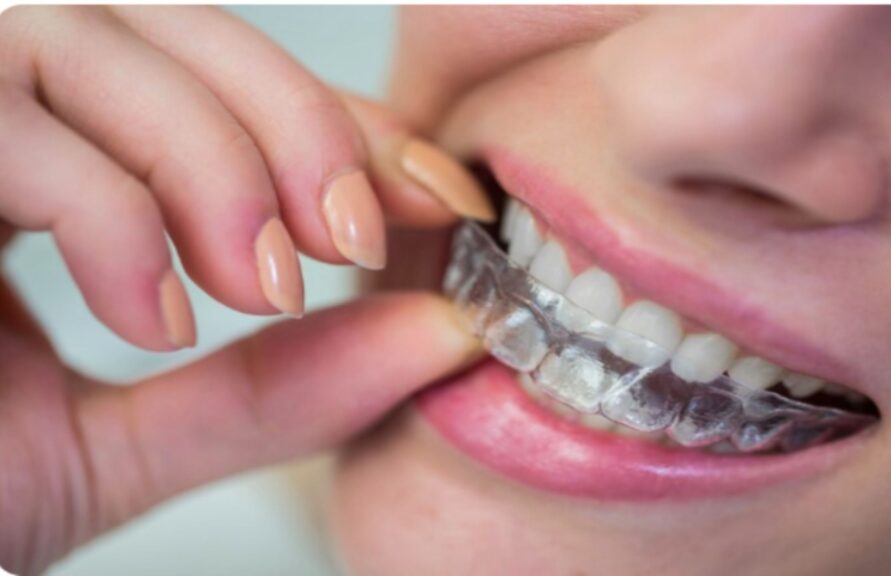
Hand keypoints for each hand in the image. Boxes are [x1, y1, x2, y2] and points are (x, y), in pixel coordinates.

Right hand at [0, 6, 489, 573]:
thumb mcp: (118, 440)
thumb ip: (274, 389)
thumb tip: (438, 336)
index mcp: (41, 156)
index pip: (218, 90)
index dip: (339, 132)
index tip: (433, 202)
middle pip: (167, 25)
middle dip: (288, 121)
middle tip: (355, 241)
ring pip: (89, 42)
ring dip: (207, 158)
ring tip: (258, 285)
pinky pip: (0, 118)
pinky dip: (100, 206)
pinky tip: (149, 315)